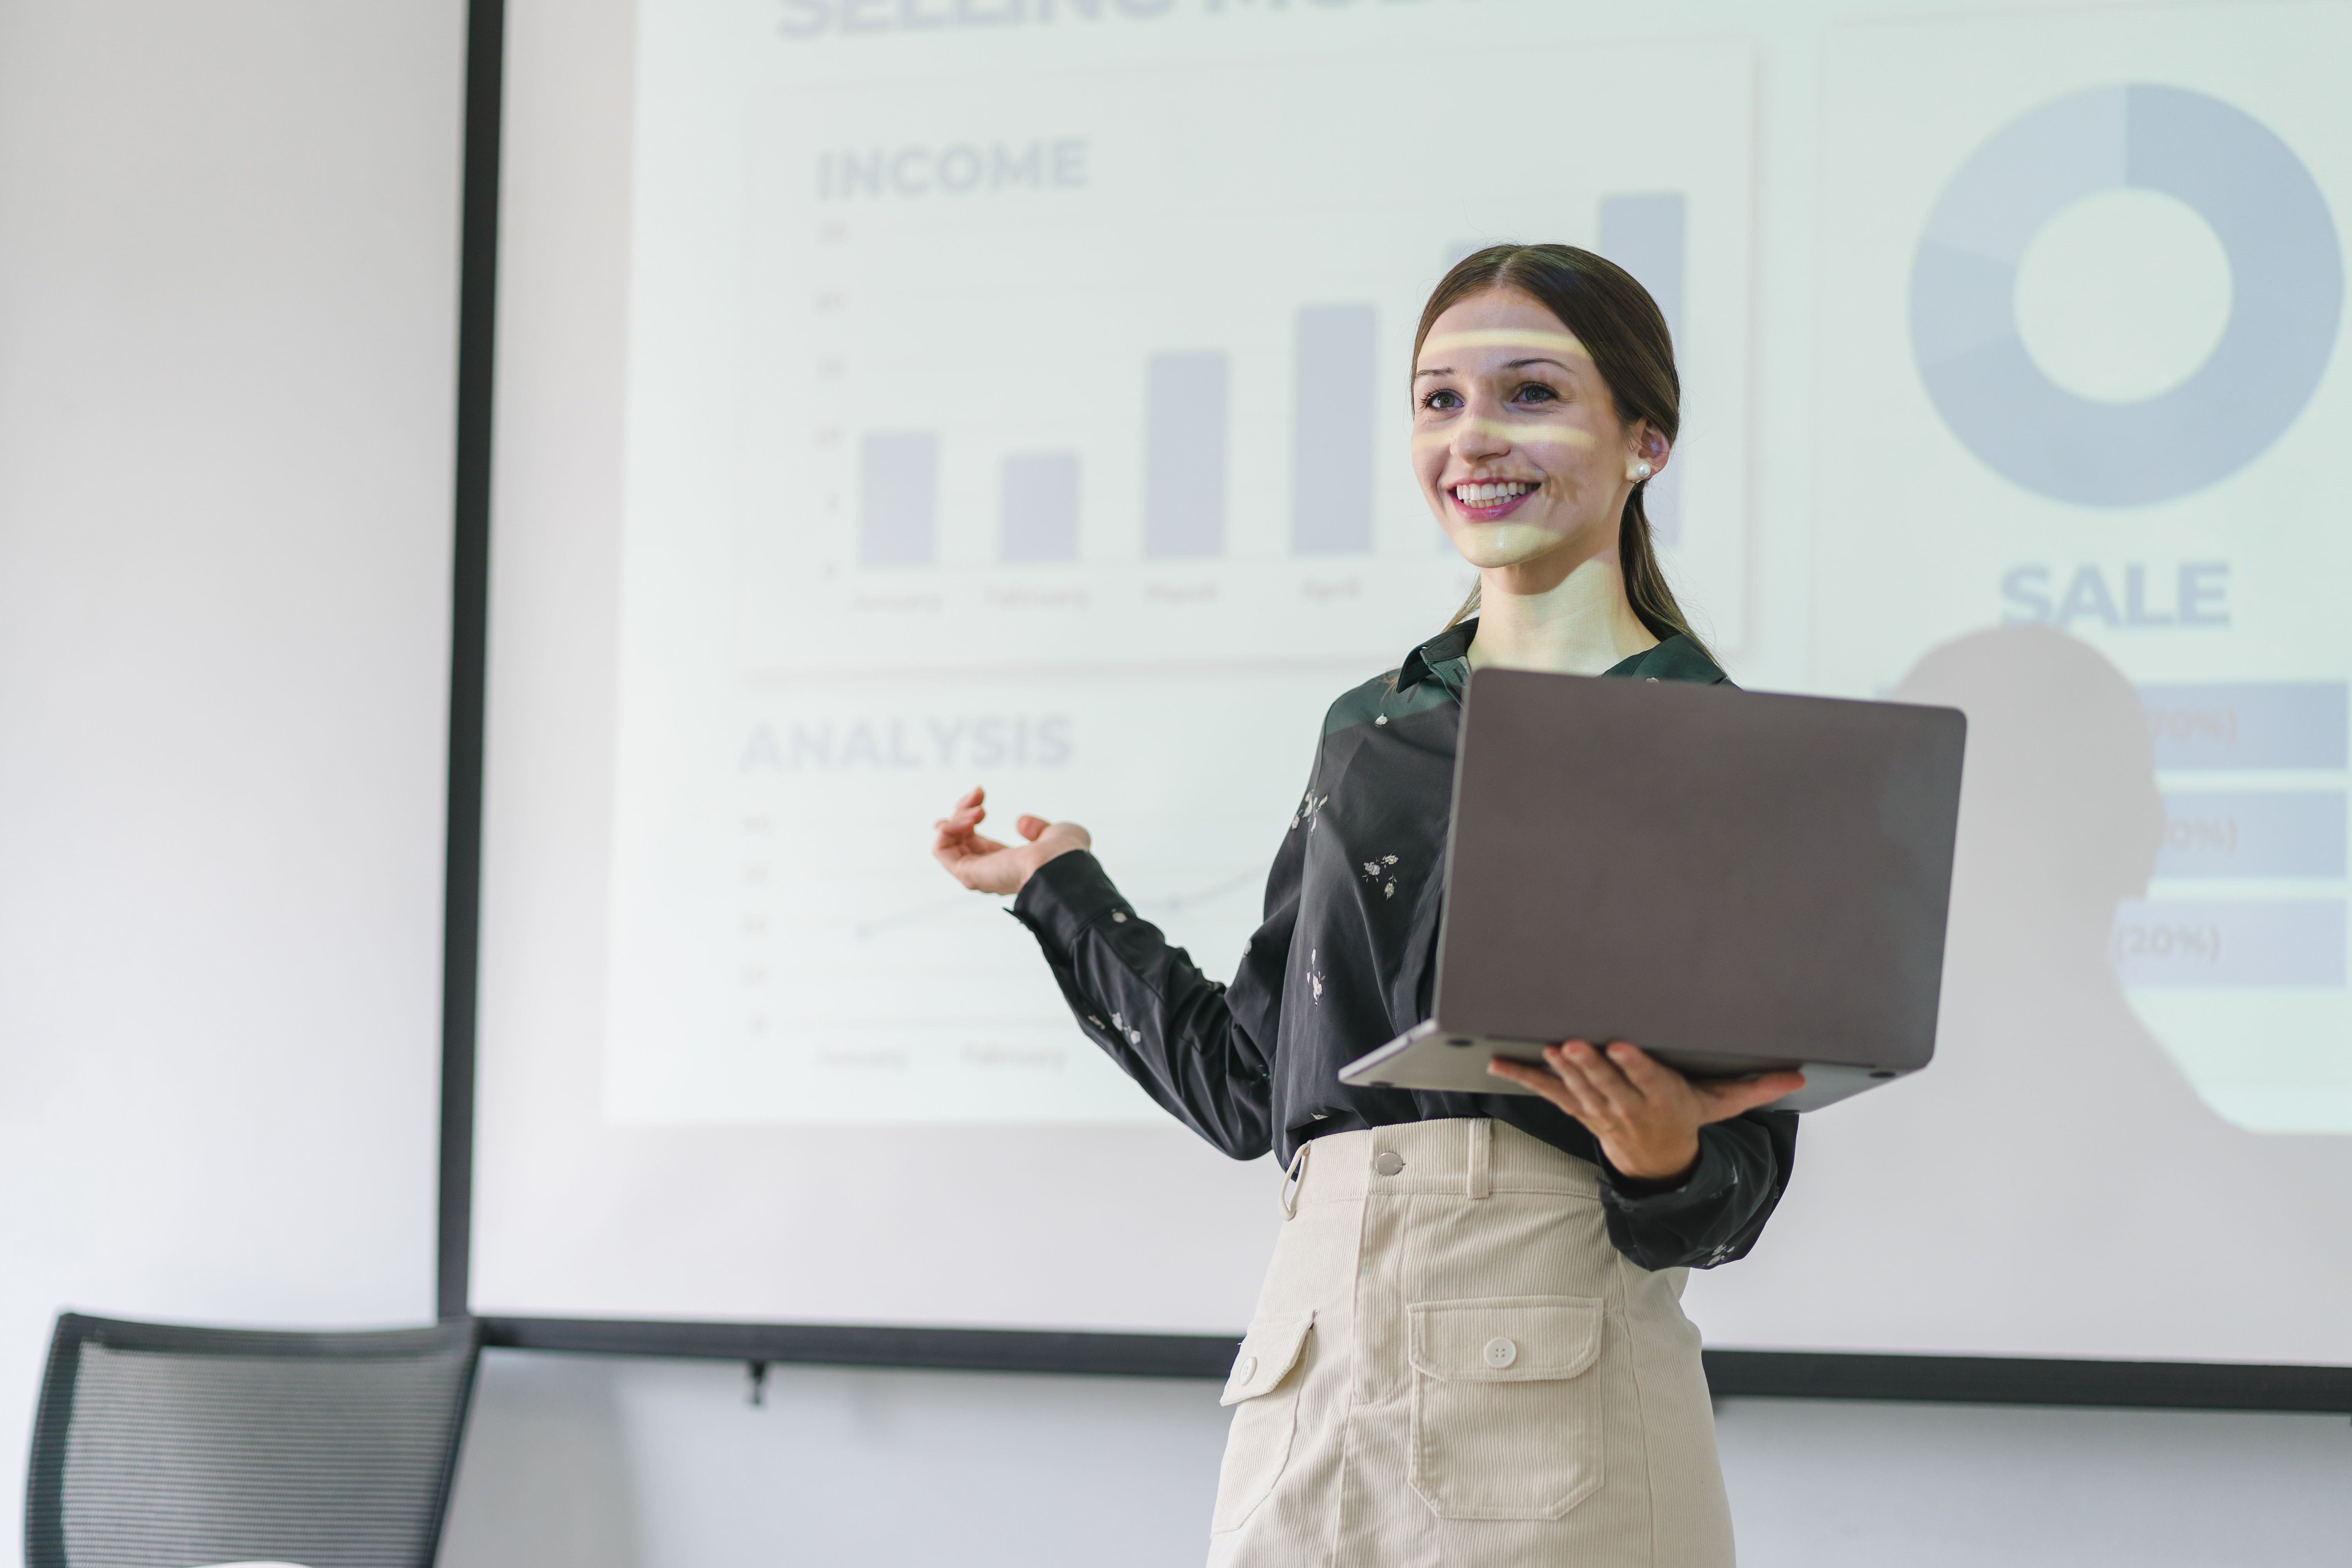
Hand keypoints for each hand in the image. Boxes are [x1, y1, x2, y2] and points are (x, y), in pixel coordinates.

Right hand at [931, 785, 1091, 896]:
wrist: (1062, 865)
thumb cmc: (1066, 855)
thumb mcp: (1055, 834)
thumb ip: (1038, 829)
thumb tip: (1021, 823)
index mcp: (1007, 864)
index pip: (974, 841)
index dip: (969, 815)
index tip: (980, 794)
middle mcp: (989, 871)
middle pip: (958, 838)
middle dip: (962, 809)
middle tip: (978, 794)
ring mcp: (976, 874)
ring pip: (947, 841)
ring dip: (957, 816)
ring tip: (978, 810)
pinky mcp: (967, 874)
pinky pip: (941, 850)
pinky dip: (946, 829)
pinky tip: (966, 818)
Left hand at [1486, 1040, 1804, 1182]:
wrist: (1656, 1161)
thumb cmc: (1686, 1119)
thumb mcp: (1722, 1105)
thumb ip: (1755, 1087)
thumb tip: (1797, 1076)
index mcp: (1664, 1100)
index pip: (1649, 1081)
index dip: (1635, 1066)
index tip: (1623, 1047)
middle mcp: (1629, 1108)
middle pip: (1609, 1086)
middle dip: (1592, 1066)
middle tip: (1576, 1044)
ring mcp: (1599, 1111)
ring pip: (1578, 1089)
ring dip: (1561, 1070)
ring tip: (1549, 1049)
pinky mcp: (1577, 1109)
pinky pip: (1548, 1093)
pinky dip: (1523, 1077)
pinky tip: (1499, 1062)